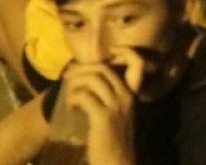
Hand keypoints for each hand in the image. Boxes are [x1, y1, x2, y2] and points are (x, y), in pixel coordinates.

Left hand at [65, 49, 144, 164]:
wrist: (116, 162)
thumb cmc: (113, 139)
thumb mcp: (117, 114)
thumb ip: (109, 97)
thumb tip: (89, 80)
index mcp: (132, 94)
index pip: (137, 63)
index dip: (125, 51)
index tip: (110, 50)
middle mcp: (127, 96)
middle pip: (103, 68)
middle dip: (81, 68)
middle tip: (68, 76)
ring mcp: (116, 106)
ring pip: (92, 80)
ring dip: (74, 83)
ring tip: (68, 93)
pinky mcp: (103, 117)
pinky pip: (84, 96)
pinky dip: (73, 98)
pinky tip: (72, 107)